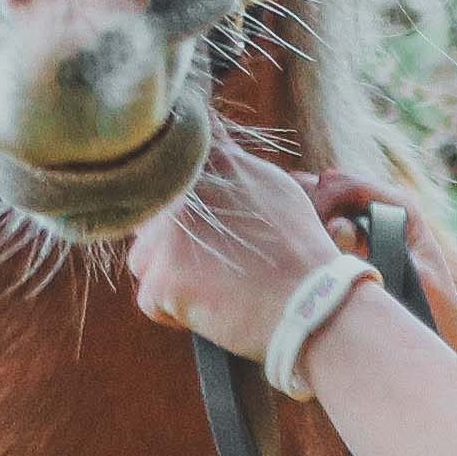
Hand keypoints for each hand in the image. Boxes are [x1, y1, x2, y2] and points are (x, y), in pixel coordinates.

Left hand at [123, 140, 360, 353]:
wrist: (313, 305)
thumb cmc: (301, 254)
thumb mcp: (273, 188)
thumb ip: (232, 166)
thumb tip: (209, 143)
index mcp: (211, 163)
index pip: (166, 167)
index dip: (173, 198)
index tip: (195, 223)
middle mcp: (182, 191)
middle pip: (150, 219)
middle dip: (172, 245)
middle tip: (214, 265)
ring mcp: (168, 234)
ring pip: (143, 259)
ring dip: (169, 278)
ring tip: (214, 287)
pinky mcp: (162, 277)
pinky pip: (147, 298)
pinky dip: (173, 312)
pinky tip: (211, 309)